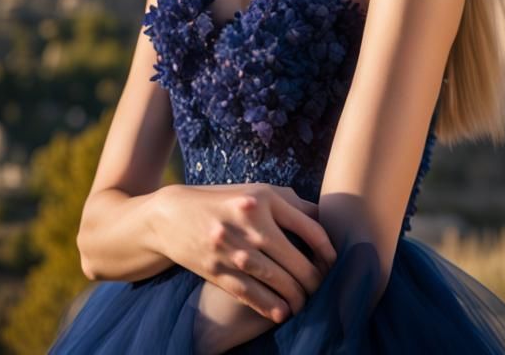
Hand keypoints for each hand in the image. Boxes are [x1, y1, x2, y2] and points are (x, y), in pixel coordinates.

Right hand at [154, 182, 336, 321]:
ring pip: (275, 280)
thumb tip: (324, 221)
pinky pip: (251, 293)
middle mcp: (250, 222)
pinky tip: (282, 312)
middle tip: (321, 289)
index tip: (332, 262)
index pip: (309, 227)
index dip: (326, 249)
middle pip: (294, 259)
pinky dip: (269, 306)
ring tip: (304, 303)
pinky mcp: (217, 270)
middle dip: (313, 280)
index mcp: (264, 198)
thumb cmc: (224, 202)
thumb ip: (290, 203)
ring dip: (295, 297)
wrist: (172, 216)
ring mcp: (232, 248)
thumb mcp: (256, 192)